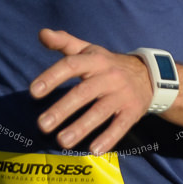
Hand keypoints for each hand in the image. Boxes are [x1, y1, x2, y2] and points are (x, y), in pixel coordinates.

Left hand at [30, 29, 152, 154]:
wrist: (149, 76)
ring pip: (100, 111)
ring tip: (61, 141)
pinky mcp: (133, 111)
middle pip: (84, 92)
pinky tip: (94, 150)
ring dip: (81, 127)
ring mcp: (122, 94)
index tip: (33, 92)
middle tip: (41, 125)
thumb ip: (64, 42)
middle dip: (62, 109)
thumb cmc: (108, 65)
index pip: (71, 65)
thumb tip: (42, 33)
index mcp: (95, 60)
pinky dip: (108, 138)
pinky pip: (120, 126)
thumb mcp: (89, 50)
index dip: (52, 77)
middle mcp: (109, 76)